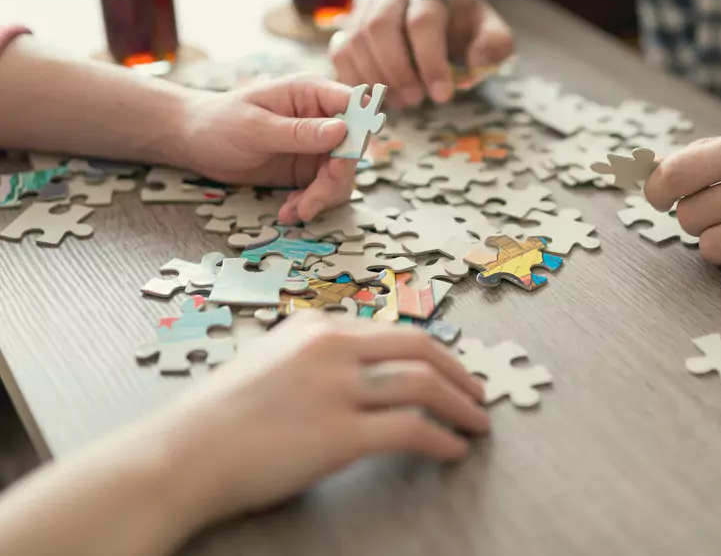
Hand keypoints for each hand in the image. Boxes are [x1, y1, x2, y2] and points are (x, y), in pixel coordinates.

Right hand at [155, 312, 488, 525]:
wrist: (179, 456)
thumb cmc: (217, 417)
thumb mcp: (267, 361)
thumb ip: (314, 358)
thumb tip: (362, 372)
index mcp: (315, 326)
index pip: (393, 331)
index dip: (434, 353)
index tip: (452, 370)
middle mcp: (330, 348)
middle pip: (421, 348)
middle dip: (461, 372)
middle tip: (480, 394)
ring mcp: (336, 389)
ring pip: (424, 385)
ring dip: (462, 406)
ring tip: (477, 423)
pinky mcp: (338, 435)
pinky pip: (411, 431)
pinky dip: (442, 440)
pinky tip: (453, 450)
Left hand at [178, 76, 356, 222]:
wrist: (194, 142)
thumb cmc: (218, 122)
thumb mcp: (255, 128)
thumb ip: (299, 132)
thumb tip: (342, 131)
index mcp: (310, 93)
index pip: (353, 106)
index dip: (359, 132)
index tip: (345, 162)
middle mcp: (321, 118)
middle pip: (351, 150)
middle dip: (334, 181)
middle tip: (309, 205)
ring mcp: (316, 146)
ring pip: (341, 175)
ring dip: (321, 198)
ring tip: (293, 211)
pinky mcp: (308, 169)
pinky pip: (324, 190)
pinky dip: (310, 204)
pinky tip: (288, 210)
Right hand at [330, 0, 513, 108]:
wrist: (432, 0)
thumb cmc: (461, 23)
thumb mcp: (489, 28)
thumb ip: (495, 44)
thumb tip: (477, 63)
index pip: (423, 21)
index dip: (431, 61)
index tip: (444, 96)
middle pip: (380, 27)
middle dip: (397, 70)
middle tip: (416, 101)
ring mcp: (365, 9)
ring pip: (355, 41)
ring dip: (375, 78)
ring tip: (400, 102)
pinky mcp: (349, 28)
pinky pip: (339, 54)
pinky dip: (354, 81)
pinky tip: (376, 99)